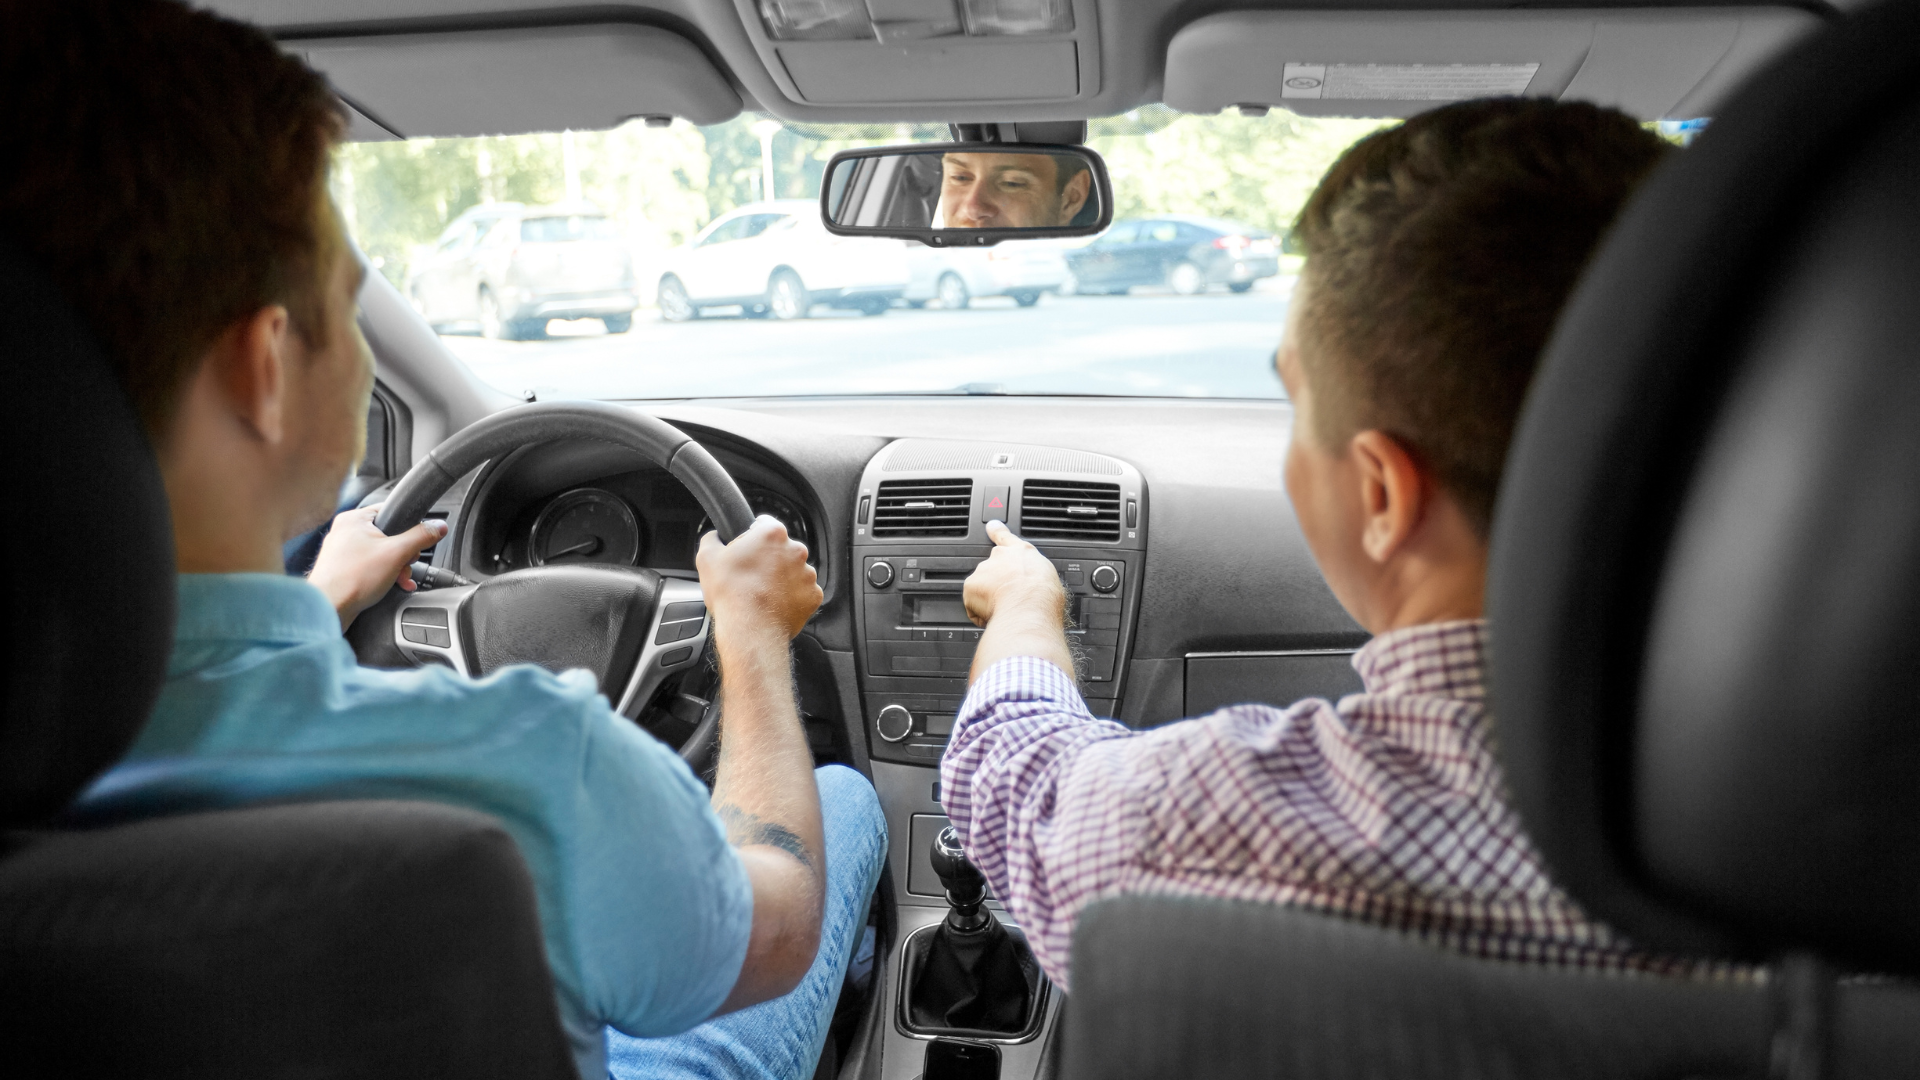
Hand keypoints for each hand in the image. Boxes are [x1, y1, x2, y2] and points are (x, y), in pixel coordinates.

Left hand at [308, 505, 447, 629]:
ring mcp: (341, 550)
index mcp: (354, 518)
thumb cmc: (353, 579)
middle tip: (405, 565)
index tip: (417, 542)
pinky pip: (369, 565)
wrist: (329, 608)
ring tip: (398, 580)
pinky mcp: (341, 568)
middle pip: (388, 535)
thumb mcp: (397, 553)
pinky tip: (390, 585)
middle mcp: (345, 531)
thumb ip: (421, 537)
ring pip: (380, 552)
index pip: (391, 511)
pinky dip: (382, 574)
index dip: (409, 527)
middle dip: (403, 554)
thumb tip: (438, 527)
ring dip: (395, 567)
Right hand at [697, 516, 822, 642]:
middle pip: (780, 548)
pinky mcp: (813, 595)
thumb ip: (712, 539)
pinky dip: (791, 596)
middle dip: (768, 558)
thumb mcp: (707, 558)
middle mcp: (795, 550)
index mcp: (772, 534)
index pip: (764, 524)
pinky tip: (774, 604)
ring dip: (781, 578)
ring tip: (762, 593)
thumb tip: (715, 537)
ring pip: (793, 570)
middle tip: (750, 575)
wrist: (750, 630)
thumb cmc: (731, 594)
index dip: (751, 535)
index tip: (746, 548)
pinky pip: (802, 592)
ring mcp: (807, 573)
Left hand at [964, 520, 1065, 627]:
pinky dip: (980, 612)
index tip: (991, 526)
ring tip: (1005, 609)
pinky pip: (972, 604)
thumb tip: (1034, 585)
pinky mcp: (971, 586)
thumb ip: (1036, 575)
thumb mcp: (1048, 578)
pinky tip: (994, 616)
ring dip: (989, 598)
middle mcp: (1000, 557)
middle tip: (1010, 599)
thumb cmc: (1044, 596)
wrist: (1029, 608)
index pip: (1006, 537)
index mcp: (1022, 552)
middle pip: (992, 569)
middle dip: (997, 584)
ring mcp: (983, 571)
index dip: (997, 531)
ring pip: (982, 587)